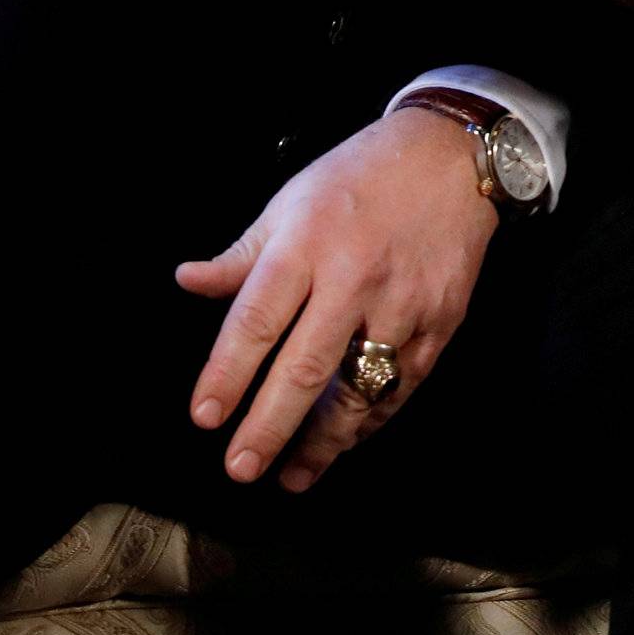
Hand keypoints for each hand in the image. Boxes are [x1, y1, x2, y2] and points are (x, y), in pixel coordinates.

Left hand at [175, 109, 496, 493]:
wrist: (446, 158)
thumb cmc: (357, 178)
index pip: (257, 319)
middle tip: (239, 468)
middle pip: (305, 368)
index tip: (203, 416)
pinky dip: (369, 423)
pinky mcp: (439, 324)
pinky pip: (399, 389)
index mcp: (306, 243)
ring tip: (290, 476)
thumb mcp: (290, 202)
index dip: (227, 372)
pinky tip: (344, 441)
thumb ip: (241, 254)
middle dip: (269, 426)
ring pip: (358, 392)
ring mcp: (401, 305)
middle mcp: (352, 278)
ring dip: (322, 444)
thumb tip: (187, 282)